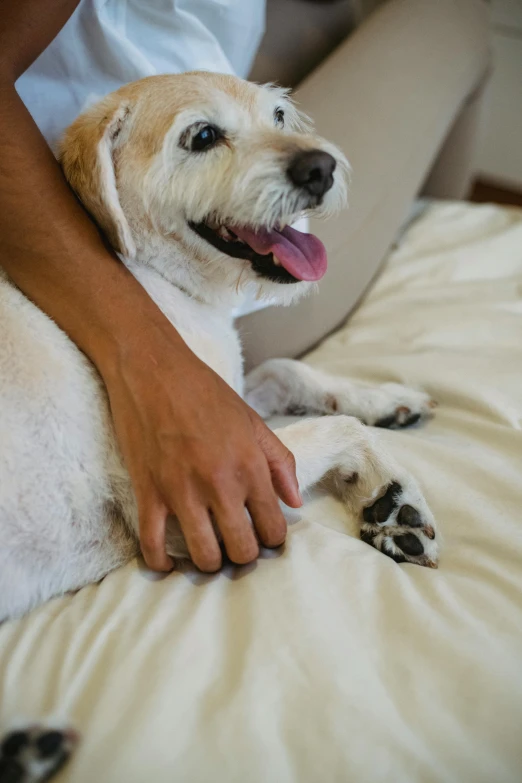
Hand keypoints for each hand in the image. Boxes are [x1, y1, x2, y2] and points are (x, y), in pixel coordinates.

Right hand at [104, 325, 301, 571]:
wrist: (152, 370)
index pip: (273, 529)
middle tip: (237, 546)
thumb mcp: (252, 421)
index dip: (273, 540)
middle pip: (241, 550)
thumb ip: (279, 462)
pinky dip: (160, 564)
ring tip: (209, 552)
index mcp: (250, 466)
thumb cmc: (204, 392)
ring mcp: (181, 491)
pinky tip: (167, 565)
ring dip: (209, 562)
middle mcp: (220, 484)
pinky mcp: (148, 492)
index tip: (264, 536)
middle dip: (244, 556)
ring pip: (203, 555)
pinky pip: (153, 544)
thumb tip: (295, 501)